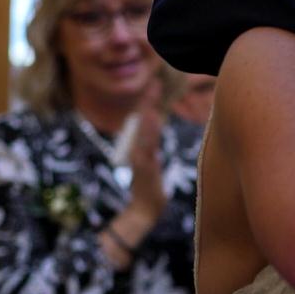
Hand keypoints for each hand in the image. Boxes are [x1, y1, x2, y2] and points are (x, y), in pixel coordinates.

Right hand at [126, 78, 167, 217]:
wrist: (144, 210)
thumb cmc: (150, 191)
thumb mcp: (153, 169)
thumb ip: (152, 157)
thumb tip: (154, 149)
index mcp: (142, 149)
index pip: (146, 123)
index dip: (149, 105)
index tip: (155, 88)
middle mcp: (139, 150)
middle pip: (143, 122)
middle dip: (149, 102)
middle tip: (155, 83)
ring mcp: (140, 156)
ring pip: (145, 130)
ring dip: (149, 111)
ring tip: (154, 94)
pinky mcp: (144, 165)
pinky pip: (147, 143)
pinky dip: (149, 130)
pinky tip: (153, 117)